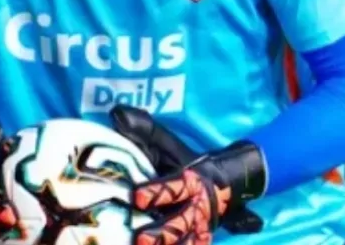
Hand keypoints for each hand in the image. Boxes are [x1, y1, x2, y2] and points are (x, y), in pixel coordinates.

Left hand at [110, 106, 264, 242]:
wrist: (226, 182)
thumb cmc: (185, 162)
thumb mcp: (168, 145)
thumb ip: (144, 131)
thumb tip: (118, 113)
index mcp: (191, 181)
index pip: (173, 186)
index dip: (155, 191)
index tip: (136, 196)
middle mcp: (198, 206)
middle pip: (180, 221)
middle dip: (161, 232)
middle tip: (140, 239)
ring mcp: (199, 227)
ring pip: (186, 240)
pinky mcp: (198, 239)